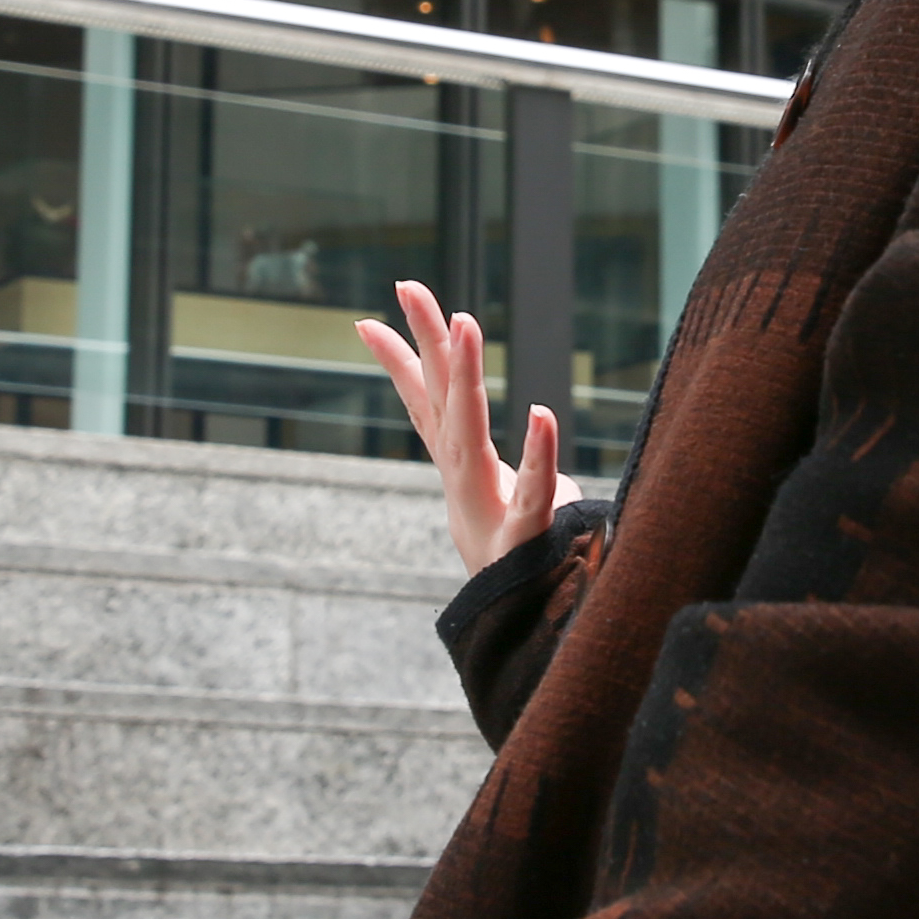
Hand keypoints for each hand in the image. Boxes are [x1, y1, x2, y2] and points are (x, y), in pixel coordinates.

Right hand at [357, 278, 558, 577]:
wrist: (524, 631)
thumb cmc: (526, 568)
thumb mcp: (524, 512)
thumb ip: (534, 483)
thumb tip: (554, 473)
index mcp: (460, 467)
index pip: (424, 404)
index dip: (398, 361)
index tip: (365, 322)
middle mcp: (465, 478)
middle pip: (440, 398)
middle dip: (424, 339)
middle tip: (407, 287)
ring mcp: (489, 503)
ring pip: (469, 431)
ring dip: (465, 375)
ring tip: (464, 321)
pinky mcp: (525, 534)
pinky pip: (530, 491)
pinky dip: (535, 453)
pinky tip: (540, 412)